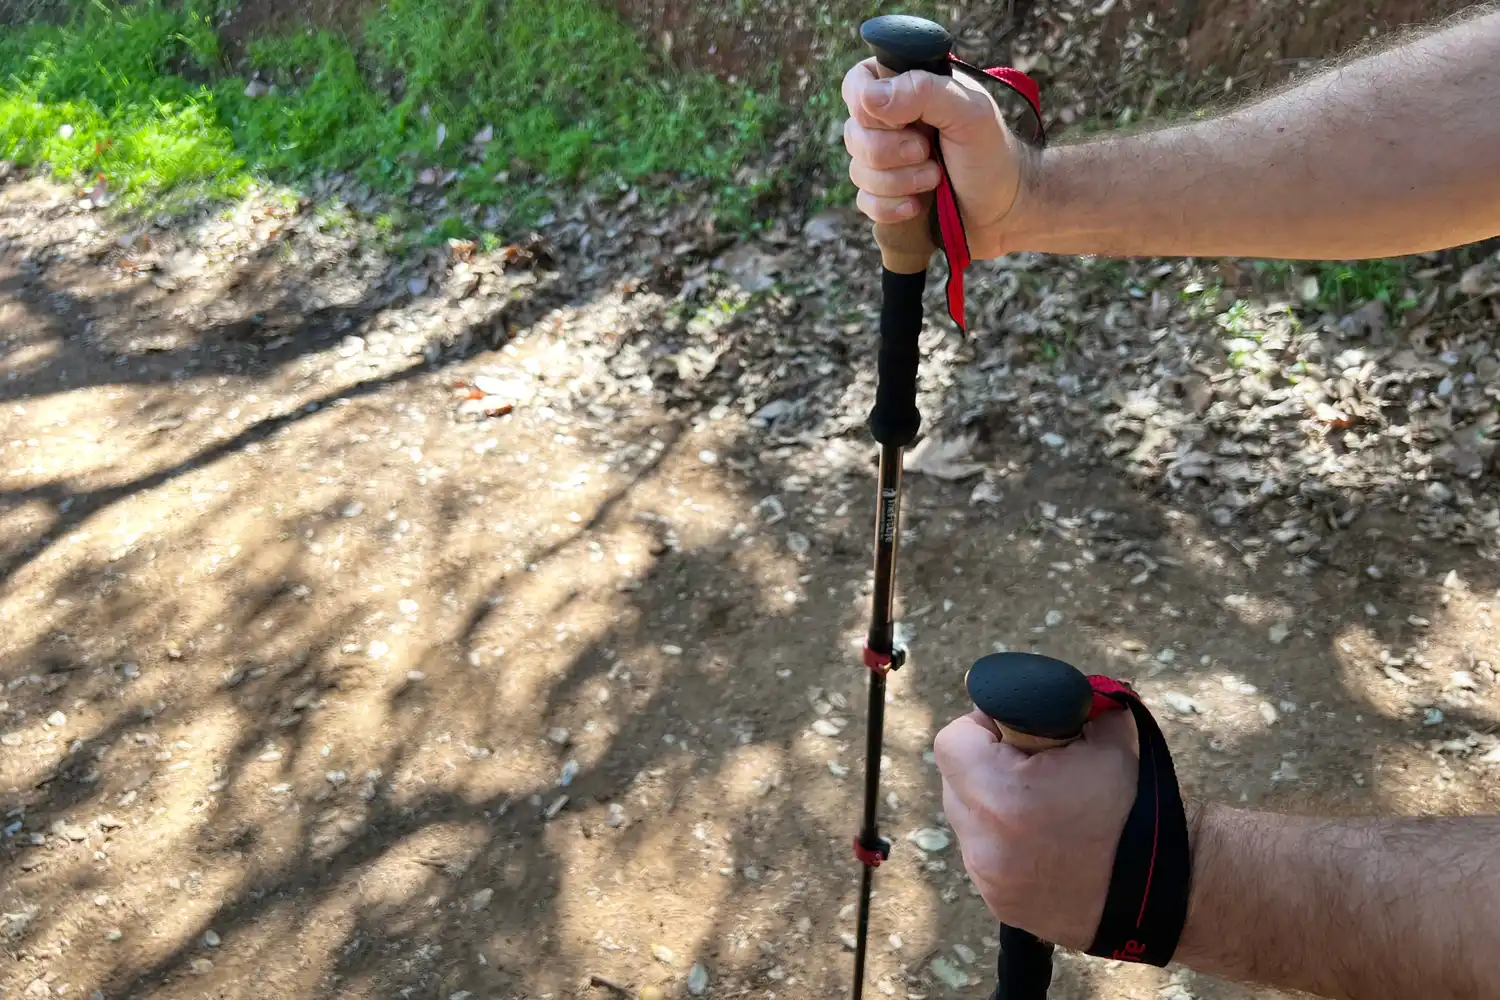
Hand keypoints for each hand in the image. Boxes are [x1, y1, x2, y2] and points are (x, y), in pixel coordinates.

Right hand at [841, 59, 1030, 260]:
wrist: (1006, 209)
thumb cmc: (993, 154)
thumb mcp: (969, 113)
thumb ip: (924, 92)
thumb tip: (870, 97)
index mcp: (908, 90)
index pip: (858, 83)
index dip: (866, 105)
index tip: (901, 120)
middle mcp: (891, 123)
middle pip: (853, 132)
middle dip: (892, 151)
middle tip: (928, 152)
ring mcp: (886, 161)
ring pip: (858, 170)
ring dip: (899, 181)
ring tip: (935, 179)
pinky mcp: (886, 196)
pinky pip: (864, 201)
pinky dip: (891, 207)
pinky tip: (918, 206)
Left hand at [933, 709, 1138, 949]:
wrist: (1160, 897)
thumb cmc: (1133, 816)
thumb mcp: (1111, 743)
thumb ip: (1079, 703)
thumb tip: (1062, 689)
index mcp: (1000, 794)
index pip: (954, 741)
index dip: (980, 726)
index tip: (1011, 729)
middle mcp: (982, 840)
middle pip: (955, 779)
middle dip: (985, 763)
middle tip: (1027, 761)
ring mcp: (986, 876)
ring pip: (968, 818)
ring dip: (992, 802)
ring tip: (1037, 802)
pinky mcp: (998, 901)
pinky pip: (984, 854)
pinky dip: (1004, 840)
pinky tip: (1042, 838)